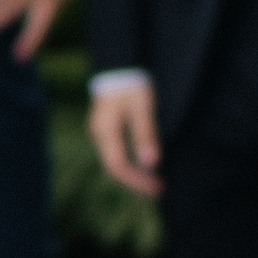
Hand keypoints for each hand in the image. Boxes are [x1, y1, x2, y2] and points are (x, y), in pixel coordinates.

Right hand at [89, 80, 162, 196]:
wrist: (118, 66)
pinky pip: (115, 153)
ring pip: (113, 161)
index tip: (157, 188)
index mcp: (105, 130)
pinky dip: (130, 164)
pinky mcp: (105, 129)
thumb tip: (151, 163)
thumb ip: (145, 134)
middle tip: (159, 190)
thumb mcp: (142, 108)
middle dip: (136, 181)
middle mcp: (98, 134)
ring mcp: (99, 131)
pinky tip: (144, 166)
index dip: (136, 181)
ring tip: (155, 183)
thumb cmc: (131, 85)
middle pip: (113, 167)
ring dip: (133, 174)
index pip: (117, 165)